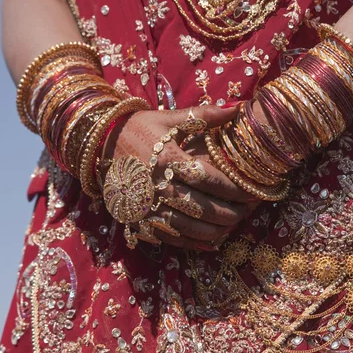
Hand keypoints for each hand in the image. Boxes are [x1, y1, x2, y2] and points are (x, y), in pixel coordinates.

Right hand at [102, 105, 257, 249]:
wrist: (98, 145)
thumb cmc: (138, 129)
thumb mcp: (168, 117)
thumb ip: (204, 116)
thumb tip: (239, 108)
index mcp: (166, 158)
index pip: (209, 179)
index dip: (235, 189)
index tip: (254, 191)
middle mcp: (156, 186)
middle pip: (203, 208)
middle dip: (232, 213)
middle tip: (250, 210)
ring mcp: (146, 207)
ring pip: (189, 229)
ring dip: (216, 231)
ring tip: (234, 225)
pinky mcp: (138, 221)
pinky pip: (170, 238)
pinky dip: (194, 243)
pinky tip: (211, 240)